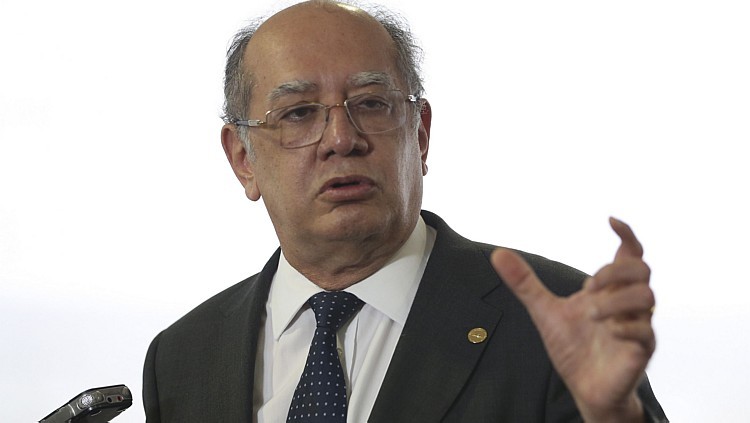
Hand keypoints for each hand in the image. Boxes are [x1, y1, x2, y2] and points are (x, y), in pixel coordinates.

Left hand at [491, 218, 654, 421]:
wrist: (584, 388)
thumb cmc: (572, 347)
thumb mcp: (544, 311)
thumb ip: (525, 283)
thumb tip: (497, 253)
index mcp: (610, 290)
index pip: (630, 254)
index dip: (626, 235)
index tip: (610, 221)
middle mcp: (628, 304)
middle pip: (641, 269)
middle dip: (613, 271)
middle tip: (587, 287)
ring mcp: (638, 326)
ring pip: (648, 297)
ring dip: (616, 300)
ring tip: (590, 313)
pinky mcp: (640, 351)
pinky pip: (646, 333)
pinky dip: (625, 327)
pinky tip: (607, 331)